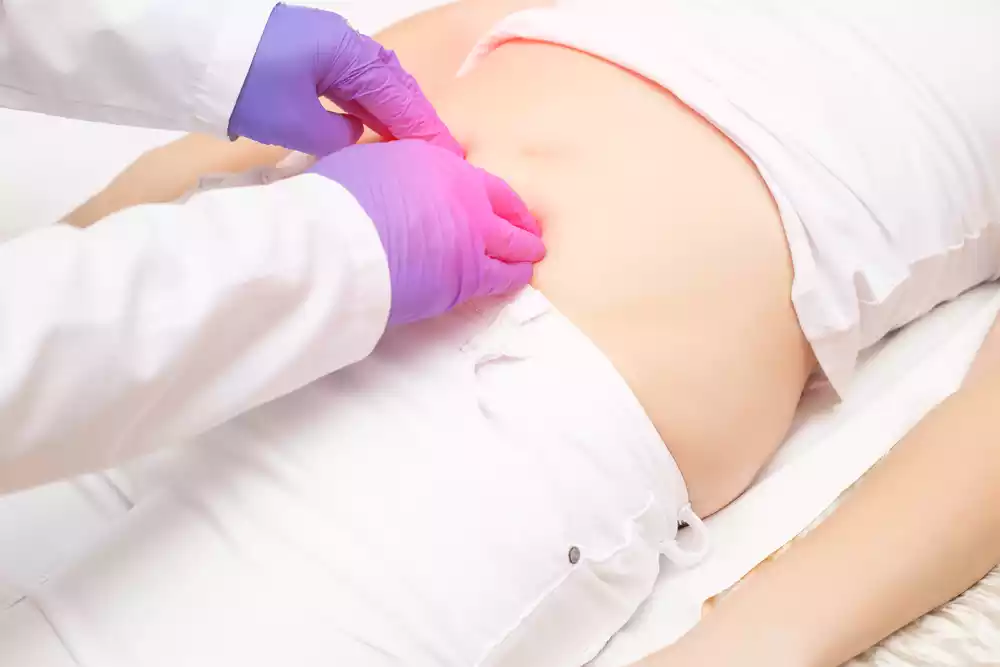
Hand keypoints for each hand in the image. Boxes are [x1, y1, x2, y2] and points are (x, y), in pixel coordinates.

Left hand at [228, 3, 461, 156]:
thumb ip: (336, 135)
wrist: (187, 50)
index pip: (399, 97)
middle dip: (415, 117)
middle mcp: (343, 43)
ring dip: (391, 111)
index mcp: (348, 54)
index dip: (424, 129)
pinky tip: (370, 123)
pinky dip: (367, 103)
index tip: (448, 156)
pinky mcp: (304, 52)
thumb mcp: (295, 123)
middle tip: (437, 151)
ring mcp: (323, 44)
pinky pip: (349, 80)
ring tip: (409, 144)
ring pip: (371, 81)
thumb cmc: (245, 85)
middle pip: (392, 83)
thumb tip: (353, 133)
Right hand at [309, 140, 544, 325]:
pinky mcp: (469, 276)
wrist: (341, 244)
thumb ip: (394, 175)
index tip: (499, 204)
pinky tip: (518, 280)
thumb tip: (393, 188)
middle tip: (530, 230)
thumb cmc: (337, 204)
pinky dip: (512, 277)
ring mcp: (472, 235)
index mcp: (437, 162)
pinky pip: (500, 277)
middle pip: (504, 208)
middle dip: (520, 220)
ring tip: (531, 257)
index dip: (493, 195)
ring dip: (523, 250)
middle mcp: (464, 194)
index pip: (477, 180)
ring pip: (511, 244)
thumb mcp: (366, 166)